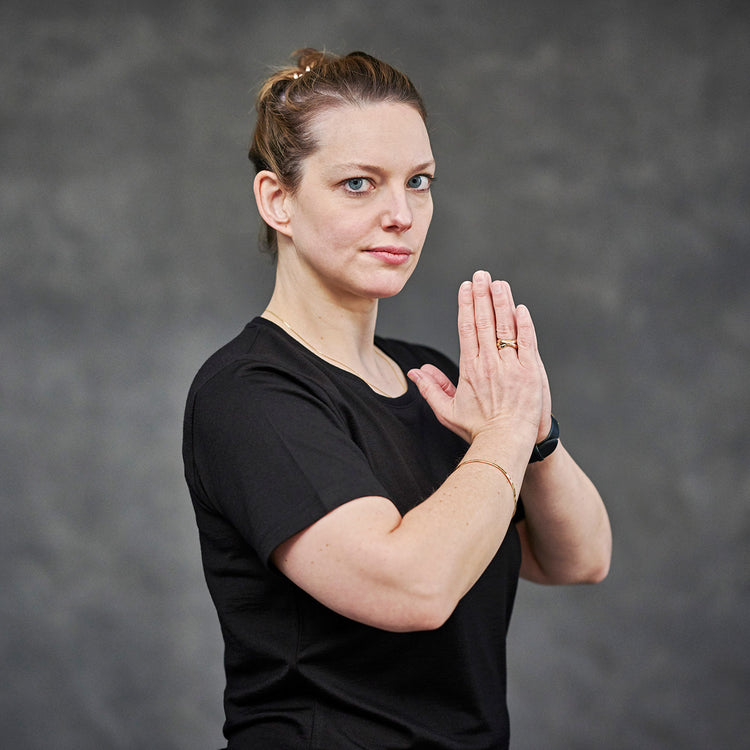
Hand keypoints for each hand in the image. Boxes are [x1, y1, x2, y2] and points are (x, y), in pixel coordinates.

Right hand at [408, 271, 543, 446]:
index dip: (466, 305)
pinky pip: (527, 342)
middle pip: (484, 322)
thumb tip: (415, 372)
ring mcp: (511, 367)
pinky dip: (524, 324)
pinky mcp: (531, 372)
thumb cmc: (477, 430)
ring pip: (505, 327)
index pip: (467, 329)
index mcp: (470, 370)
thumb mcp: (447, 412)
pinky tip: (520, 308)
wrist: (505, 444)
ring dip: (502, 302)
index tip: (466, 288)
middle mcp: (489, 364)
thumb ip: (431, 389)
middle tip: (481, 275)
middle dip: (483, 295)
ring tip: (499, 283)